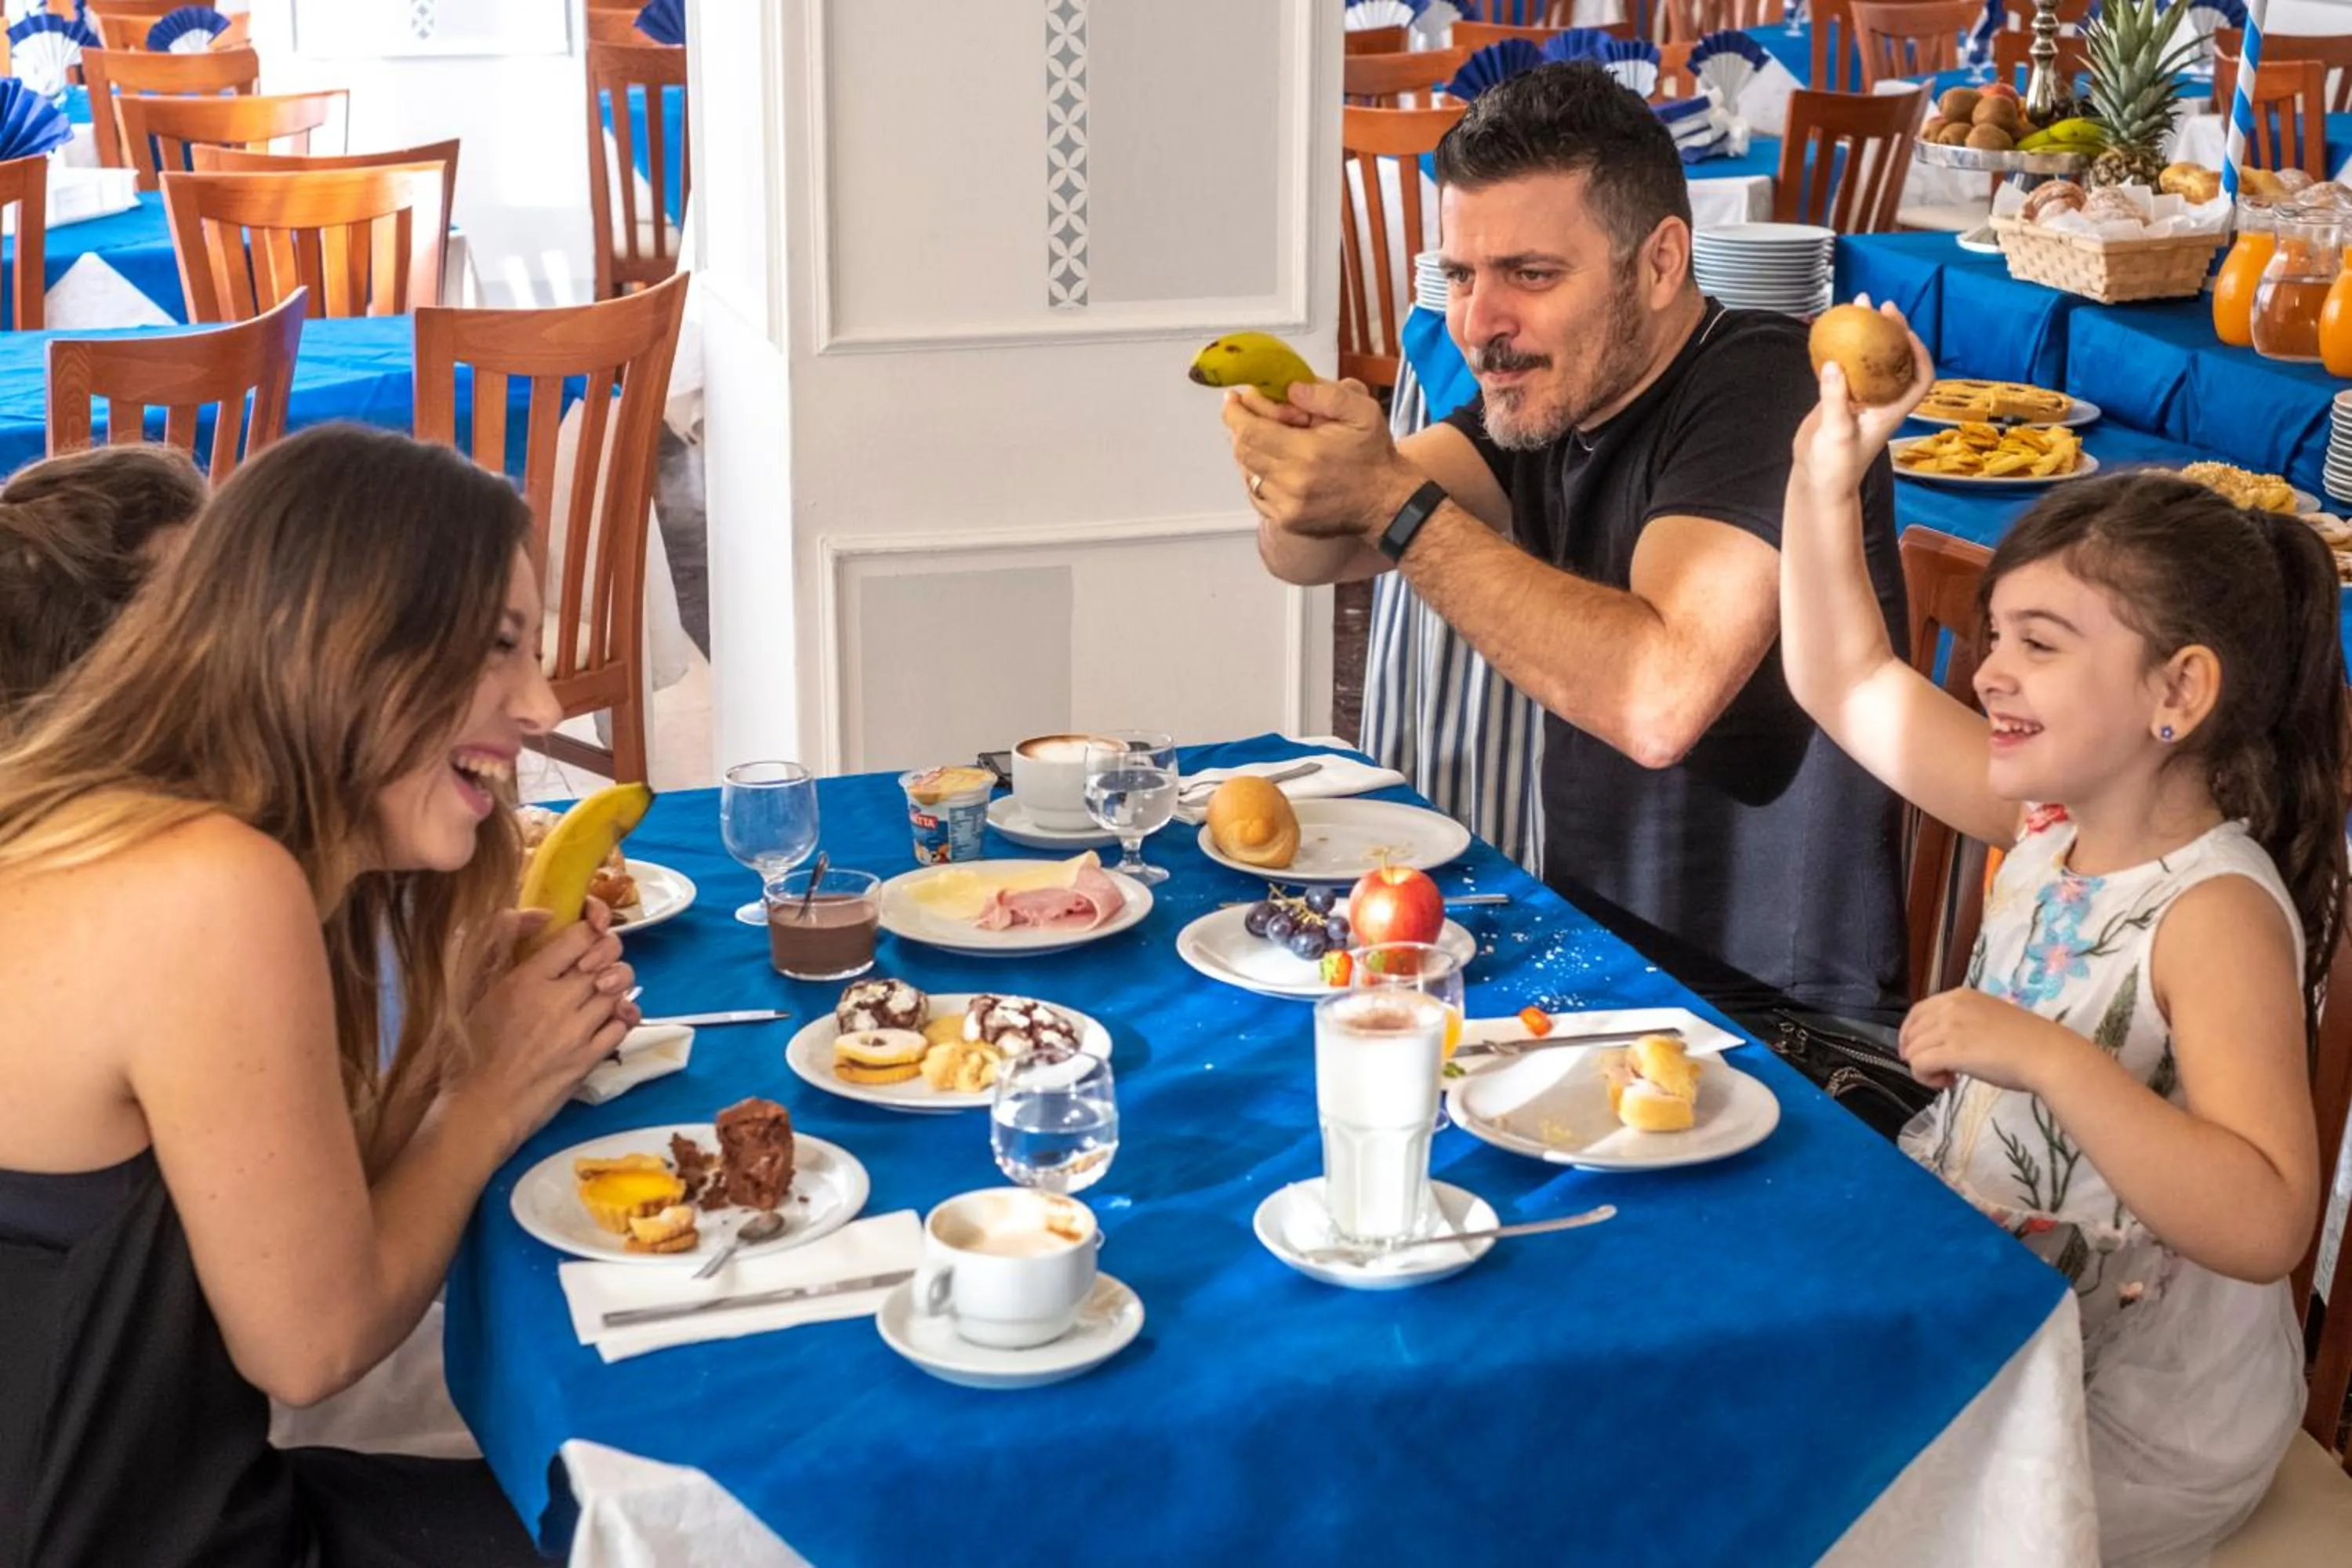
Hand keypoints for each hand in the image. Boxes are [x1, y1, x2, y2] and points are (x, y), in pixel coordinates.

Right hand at [451, 917, 637, 1147]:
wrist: (479, 1108)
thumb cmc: (469, 1051)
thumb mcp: (478, 990)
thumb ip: (503, 945)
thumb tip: (540, 914)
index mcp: (526, 980)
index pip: (579, 936)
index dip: (592, 927)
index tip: (590, 931)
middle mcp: (557, 1001)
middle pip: (608, 957)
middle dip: (607, 955)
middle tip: (595, 965)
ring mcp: (577, 1031)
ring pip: (621, 989)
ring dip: (614, 986)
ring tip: (598, 993)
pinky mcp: (590, 1058)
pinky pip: (623, 1025)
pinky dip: (621, 1017)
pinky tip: (606, 1019)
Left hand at [1221, 379, 1422, 540]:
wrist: (1387, 502)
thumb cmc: (1374, 454)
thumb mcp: (1362, 411)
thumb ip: (1326, 394)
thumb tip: (1289, 389)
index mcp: (1308, 453)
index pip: (1250, 431)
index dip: (1235, 412)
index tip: (1233, 398)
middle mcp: (1292, 484)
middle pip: (1243, 451)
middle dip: (1240, 427)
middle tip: (1249, 412)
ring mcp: (1287, 507)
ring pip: (1247, 472)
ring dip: (1251, 451)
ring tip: (1271, 437)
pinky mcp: (1287, 521)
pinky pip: (1257, 493)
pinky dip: (1259, 474)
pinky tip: (1278, 463)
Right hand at [1791, 296, 1932, 506]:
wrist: (1816, 480)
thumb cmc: (1836, 467)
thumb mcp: (1838, 433)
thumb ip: (1835, 398)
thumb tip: (1834, 363)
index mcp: (1892, 409)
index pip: (1919, 377)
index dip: (1919, 352)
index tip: (1904, 331)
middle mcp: (1880, 400)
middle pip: (1895, 359)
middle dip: (1890, 330)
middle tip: (1879, 306)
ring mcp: (1860, 397)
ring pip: (1869, 358)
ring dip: (1865, 333)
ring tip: (1857, 307)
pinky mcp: (1840, 398)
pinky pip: (1845, 366)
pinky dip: (1841, 348)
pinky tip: (1830, 333)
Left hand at [1899, 988, 2083, 1094]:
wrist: (2046, 1054)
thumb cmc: (2026, 1042)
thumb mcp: (1988, 1018)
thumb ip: (1962, 1022)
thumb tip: (1943, 1041)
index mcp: (1960, 996)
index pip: (1918, 1012)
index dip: (1911, 1034)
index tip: (1917, 1051)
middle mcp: (1950, 1007)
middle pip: (1912, 1032)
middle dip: (1918, 1053)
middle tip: (1940, 1069)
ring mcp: (1950, 1027)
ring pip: (1912, 1050)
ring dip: (1925, 1068)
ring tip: (1949, 1077)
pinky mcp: (1952, 1051)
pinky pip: (1918, 1065)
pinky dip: (1926, 1078)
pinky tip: (1948, 1082)